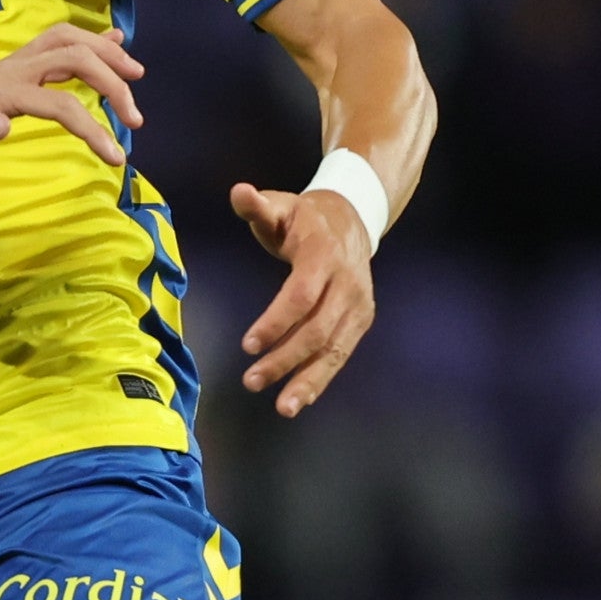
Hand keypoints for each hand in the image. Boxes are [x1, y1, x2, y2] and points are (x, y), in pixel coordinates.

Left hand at [0, 23, 144, 181]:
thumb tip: (2, 124)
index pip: (58, 104)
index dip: (91, 128)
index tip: (116, 158)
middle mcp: (5, 72)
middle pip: (72, 58)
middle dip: (111, 82)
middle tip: (136, 119)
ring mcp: (7, 69)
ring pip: (66, 43)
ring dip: (104, 55)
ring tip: (134, 76)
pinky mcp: (6, 74)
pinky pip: (52, 47)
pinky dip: (86, 42)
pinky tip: (109, 45)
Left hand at [228, 178, 377, 417]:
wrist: (352, 220)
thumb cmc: (304, 218)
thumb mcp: (281, 206)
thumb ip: (257, 206)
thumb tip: (239, 192)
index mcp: (323, 254)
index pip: (301, 294)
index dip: (276, 321)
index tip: (248, 345)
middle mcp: (347, 283)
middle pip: (318, 328)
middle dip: (285, 358)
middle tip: (251, 381)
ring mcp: (358, 304)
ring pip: (335, 348)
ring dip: (308, 380)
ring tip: (282, 407)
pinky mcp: (360, 321)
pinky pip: (340, 354)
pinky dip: (321, 379)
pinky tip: (298, 400)